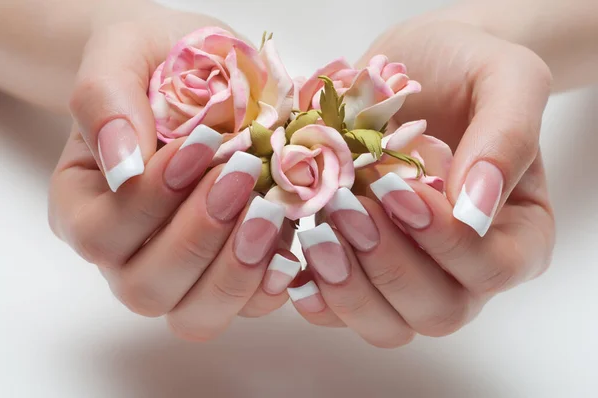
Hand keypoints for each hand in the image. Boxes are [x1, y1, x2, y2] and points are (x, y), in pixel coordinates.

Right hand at [48, 4, 294, 340]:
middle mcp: (125, 254)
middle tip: (244, 175)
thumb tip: (123, 165)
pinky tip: (292, 239)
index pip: (103, 234)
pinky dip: (272, 283)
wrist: (198, 73)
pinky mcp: (229, 274)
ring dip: (237, 269)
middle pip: (147, 288)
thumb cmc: (155, 62)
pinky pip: (246, 307)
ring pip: (195, 315)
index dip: (154, 200)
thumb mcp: (121, 56)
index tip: (205, 143)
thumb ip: (105, 103)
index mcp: (84, 205)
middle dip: (200, 237)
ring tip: (272, 210)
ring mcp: (180, 272)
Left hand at [288, 20, 554, 346]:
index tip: (396, 189)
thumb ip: (507, 139)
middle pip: (438, 312)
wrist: (414, 67)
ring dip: (346, 285)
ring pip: (387, 325)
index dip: (443, 240)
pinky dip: (313, 291)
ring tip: (316, 229)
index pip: (491, 268)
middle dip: (386, 265)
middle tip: (345, 208)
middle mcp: (466, 269)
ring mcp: (411, 276)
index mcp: (517, 233)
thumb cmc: (466, 69)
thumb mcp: (506, 79)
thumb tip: (476, 208)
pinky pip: (339, 310)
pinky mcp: (362, 270)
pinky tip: (293, 253)